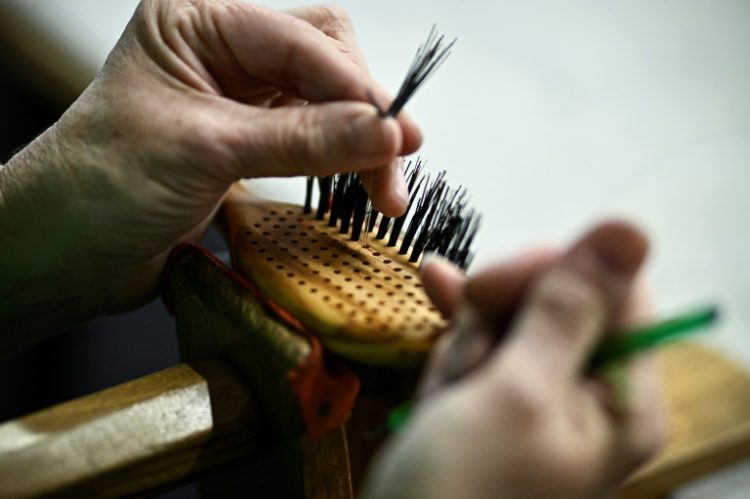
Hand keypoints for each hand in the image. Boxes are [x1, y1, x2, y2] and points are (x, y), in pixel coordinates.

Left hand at [0, 1, 419, 350]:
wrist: (63, 253)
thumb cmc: (99, 186)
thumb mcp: (205, 151)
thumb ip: (301, 140)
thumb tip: (384, 132)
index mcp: (197, 23)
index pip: (301, 39)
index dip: (354, 88)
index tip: (395, 135)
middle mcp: (223, 53)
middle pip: (325, 64)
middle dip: (363, 114)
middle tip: (393, 166)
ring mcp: (239, 99)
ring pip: (327, 103)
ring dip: (359, 143)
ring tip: (383, 191)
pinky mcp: (250, 143)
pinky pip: (313, 139)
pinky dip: (340, 161)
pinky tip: (355, 184)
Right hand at [363, 221, 665, 498]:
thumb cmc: (460, 488)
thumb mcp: (517, 392)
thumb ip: (569, 310)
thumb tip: (628, 229)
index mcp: (622, 400)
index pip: (613, 294)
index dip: (551, 275)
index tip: (490, 286)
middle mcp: (592, 394)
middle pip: (556, 302)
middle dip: (497, 324)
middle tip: (468, 369)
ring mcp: (542, 395)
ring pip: (510, 319)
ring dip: (467, 343)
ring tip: (447, 396)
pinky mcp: (500, 396)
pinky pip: (485, 341)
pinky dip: (459, 332)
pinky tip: (434, 280)